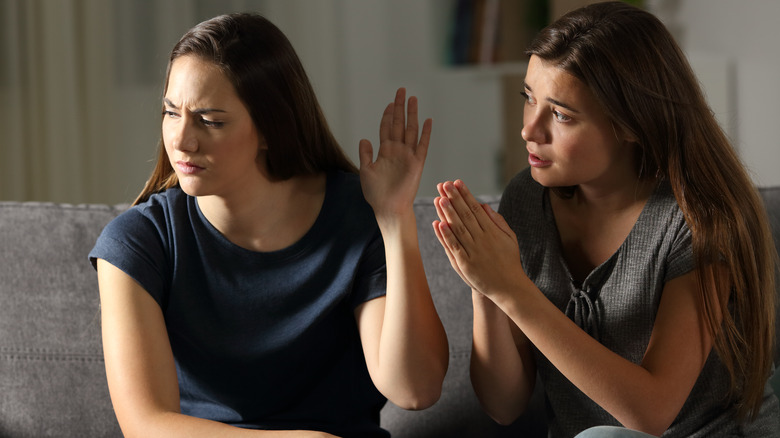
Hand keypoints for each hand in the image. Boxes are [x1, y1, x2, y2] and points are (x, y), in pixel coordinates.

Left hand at [359, 88, 431, 220]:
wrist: (388, 208)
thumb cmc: (376, 193)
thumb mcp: (365, 171)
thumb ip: (365, 154)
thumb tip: (364, 139)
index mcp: (384, 151)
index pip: (386, 128)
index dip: (388, 115)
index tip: (390, 103)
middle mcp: (397, 150)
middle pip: (399, 124)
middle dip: (400, 107)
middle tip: (401, 91)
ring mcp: (408, 156)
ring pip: (411, 130)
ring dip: (412, 115)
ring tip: (413, 99)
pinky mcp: (417, 163)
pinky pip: (422, 146)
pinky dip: (425, 133)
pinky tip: (427, 121)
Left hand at [432, 180, 526, 299]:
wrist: (509, 288)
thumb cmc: (509, 261)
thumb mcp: (509, 238)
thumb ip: (497, 221)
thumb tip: (484, 205)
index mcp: (492, 231)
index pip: (476, 208)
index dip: (466, 195)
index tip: (457, 182)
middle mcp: (483, 239)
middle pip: (466, 215)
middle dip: (454, 199)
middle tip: (444, 184)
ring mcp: (474, 252)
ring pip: (459, 229)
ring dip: (448, 213)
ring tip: (439, 199)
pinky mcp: (466, 264)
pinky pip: (455, 247)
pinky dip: (446, 236)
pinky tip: (439, 224)